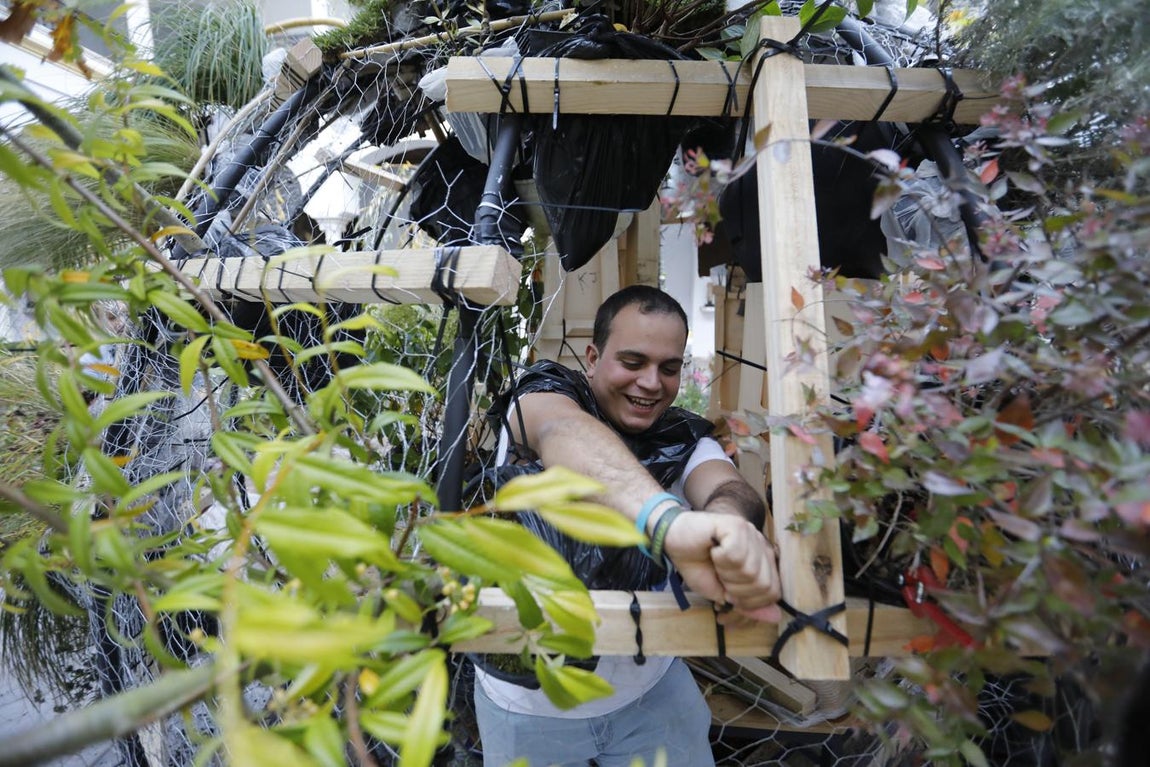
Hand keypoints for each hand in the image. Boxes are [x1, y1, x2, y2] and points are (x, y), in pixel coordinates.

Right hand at [661, 511, 780, 622]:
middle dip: (737, 590)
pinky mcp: (736, 525)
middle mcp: (762, 546)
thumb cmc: (698, 565)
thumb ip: (748, 605)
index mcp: (763, 562)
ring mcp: (751, 534)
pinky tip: (713, 550)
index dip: (749, 602)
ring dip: (726, 574)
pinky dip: (720, 559)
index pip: (772, 592)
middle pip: (764, 585)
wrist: (673, 540)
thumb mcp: (722, 593)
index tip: (727, 595)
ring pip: (750, 571)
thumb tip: (775, 617)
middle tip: (720, 577)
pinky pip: (737, 555)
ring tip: (715, 561)